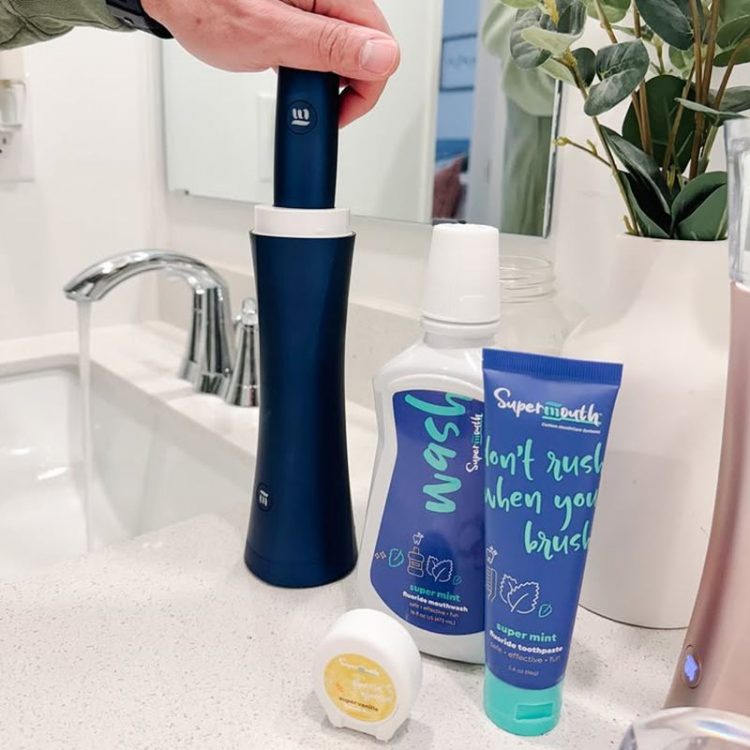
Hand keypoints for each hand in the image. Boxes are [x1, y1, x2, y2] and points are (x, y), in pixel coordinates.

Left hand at [142, 0, 400, 125]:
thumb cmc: (204, 3)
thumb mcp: (269, 35)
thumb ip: (328, 47)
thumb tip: (381, 58)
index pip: (381, 43)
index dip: (366, 85)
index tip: (338, 110)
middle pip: (367, 48)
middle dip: (345, 85)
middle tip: (308, 99)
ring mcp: (316, 5)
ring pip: (347, 52)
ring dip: (326, 79)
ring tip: (289, 80)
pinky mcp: (303, 15)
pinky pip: (324, 47)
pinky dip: (310, 69)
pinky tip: (287, 69)